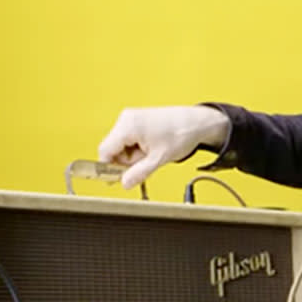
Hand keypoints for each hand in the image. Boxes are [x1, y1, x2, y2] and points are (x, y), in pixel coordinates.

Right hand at [97, 105, 229, 188]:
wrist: (196, 122)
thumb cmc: (181, 134)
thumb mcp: (159, 159)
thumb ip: (139, 173)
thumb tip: (124, 184)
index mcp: (128, 126)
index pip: (105, 151)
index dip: (109, 167)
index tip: (117, 178)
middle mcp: (126, 118)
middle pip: (112, 149)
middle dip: (126, 161)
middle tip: (145, 163)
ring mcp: (131, 117)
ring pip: (120, 145)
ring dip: (133, 155)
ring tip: (152, 153)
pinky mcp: (136, 119)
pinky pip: (128, 139)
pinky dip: (136, 148)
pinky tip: (151, 148)